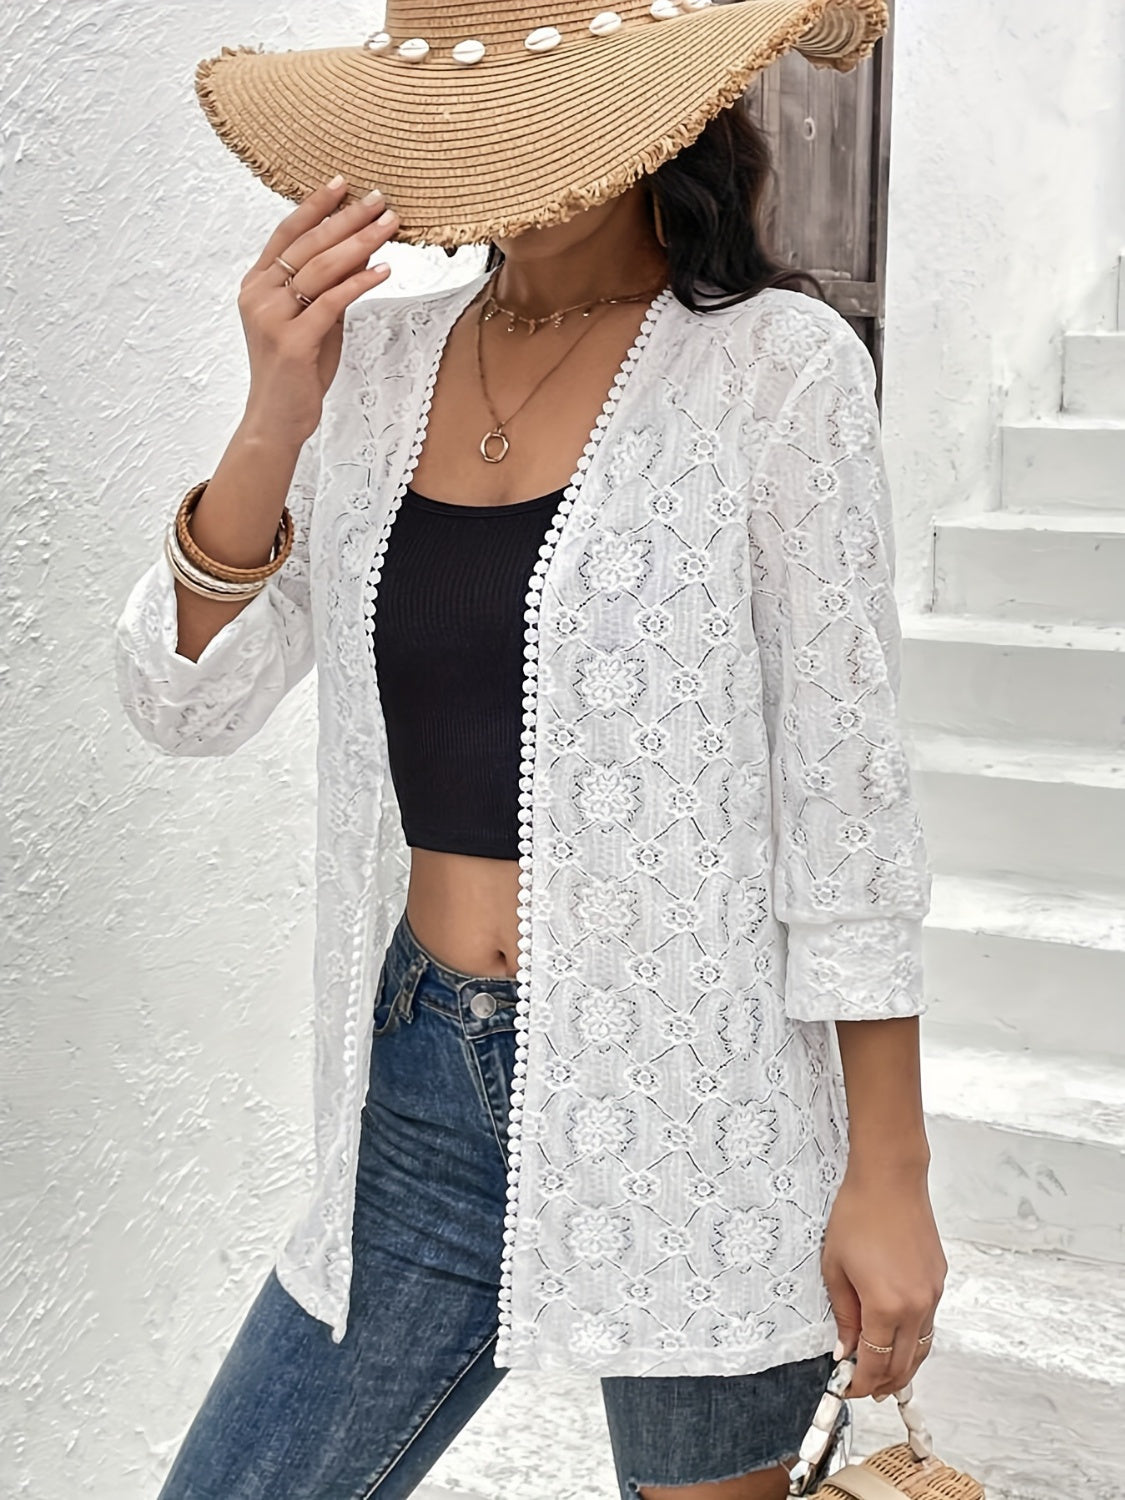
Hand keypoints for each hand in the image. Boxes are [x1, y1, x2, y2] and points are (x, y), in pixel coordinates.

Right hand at [236, 178, 399, 444]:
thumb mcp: (317, 321)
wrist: (277, 420)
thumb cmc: (298, 372)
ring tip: (389, 225)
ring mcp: (272, 317)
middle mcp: (259, 295)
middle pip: (307, 245)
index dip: (315, 206)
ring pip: (320, 269)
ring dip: (359, 243)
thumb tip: (363, 249)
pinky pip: (330, 303)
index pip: (287, 233)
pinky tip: (383, 269)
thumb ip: (332, 287)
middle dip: (346, 219)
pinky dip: (359, 283)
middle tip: (379, 199)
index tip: (342, 183)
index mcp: (257, 285)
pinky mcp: (292, 342)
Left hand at [821, 1160, 946, 1399]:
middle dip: (884, 1384)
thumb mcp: (835, 1267)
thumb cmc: (858, 1215)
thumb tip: (846, 1348)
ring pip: (921, 1347)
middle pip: (904, 1364)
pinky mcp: (939, 1280)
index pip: (875, 1363)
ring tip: (885, 1375)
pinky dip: (913, 1339)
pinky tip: (897, 1337)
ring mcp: (932, 1294)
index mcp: (886, 1306)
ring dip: (904, 1366)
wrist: (889, 1180)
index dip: (860, 1383)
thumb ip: (844, 1314)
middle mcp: (916, 1306)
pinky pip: (928, 1323)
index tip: (848, 1388)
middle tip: (866, 1390)